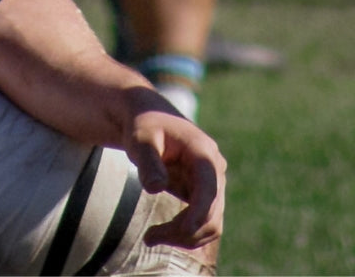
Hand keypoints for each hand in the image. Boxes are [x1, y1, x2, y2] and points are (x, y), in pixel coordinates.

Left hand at [122, 103, 225, 249]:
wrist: (147, 118)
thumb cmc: (143, 126)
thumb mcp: (141, 139)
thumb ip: (148, 162)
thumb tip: (155, 188)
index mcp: (204, 152)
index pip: (209, 190)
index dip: (197, 214)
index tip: (177, 230)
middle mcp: (214, 170)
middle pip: (211, 213)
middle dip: (183, 231)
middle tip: (149, 238)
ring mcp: (212, 183)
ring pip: (209, 223)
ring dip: (184, 236)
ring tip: (150, 238)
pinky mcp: (203, 194)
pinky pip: (201, 222)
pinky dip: (184, 232)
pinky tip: (159, 233)